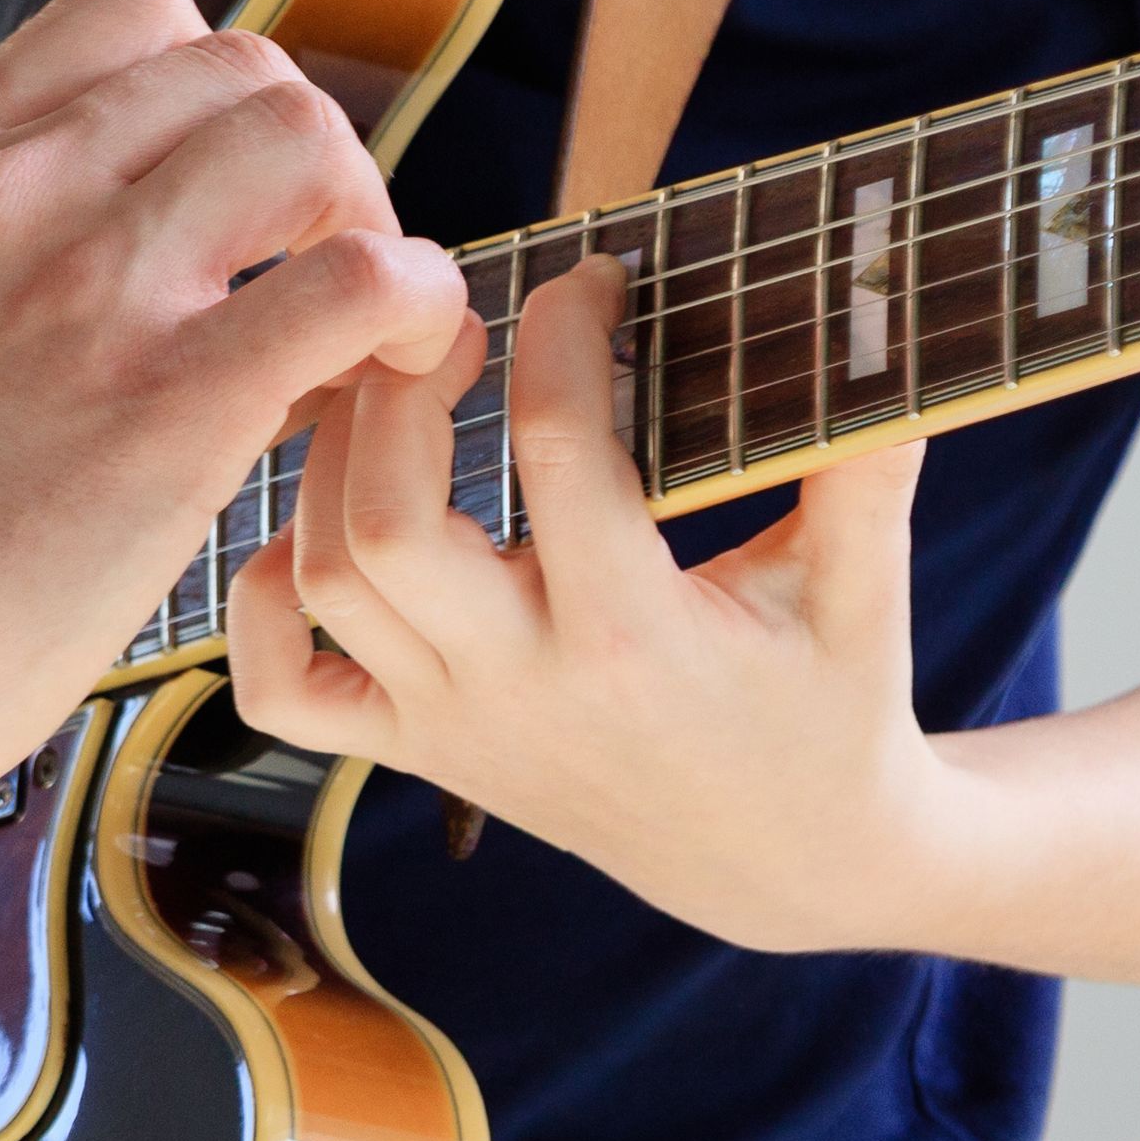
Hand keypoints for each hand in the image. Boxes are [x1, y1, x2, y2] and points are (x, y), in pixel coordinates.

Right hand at [0, 0, 471, 834]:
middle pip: (249, 69)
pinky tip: (391, 371)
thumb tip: (158, 226)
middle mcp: (16, 193)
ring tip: (351, 331)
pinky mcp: (170, 404)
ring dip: (367, 225)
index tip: (231, 195)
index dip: (221, 92)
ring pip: (311, 141)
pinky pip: (361, 281)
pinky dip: (414, 309)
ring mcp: (92, 290)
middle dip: (310, 164)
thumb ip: (1, 234)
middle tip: (308, 276)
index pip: (138, 8)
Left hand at [223, 259, 965, 954]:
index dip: (565, 331)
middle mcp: (521, 684)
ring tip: (393, 386)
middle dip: (402, 391)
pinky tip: (312, 522)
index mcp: (634, 636)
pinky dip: (261, 601)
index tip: (595, 276)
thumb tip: (878, 298)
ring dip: (330, 461)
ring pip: (324, 578)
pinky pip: (281, 690)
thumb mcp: (863, 591)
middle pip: (387, 520)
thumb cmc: (829, 706)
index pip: (558, 450)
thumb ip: (865, 457)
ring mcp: (452, 725)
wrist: (783, 864)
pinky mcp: (416, 752)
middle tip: (456, 320)